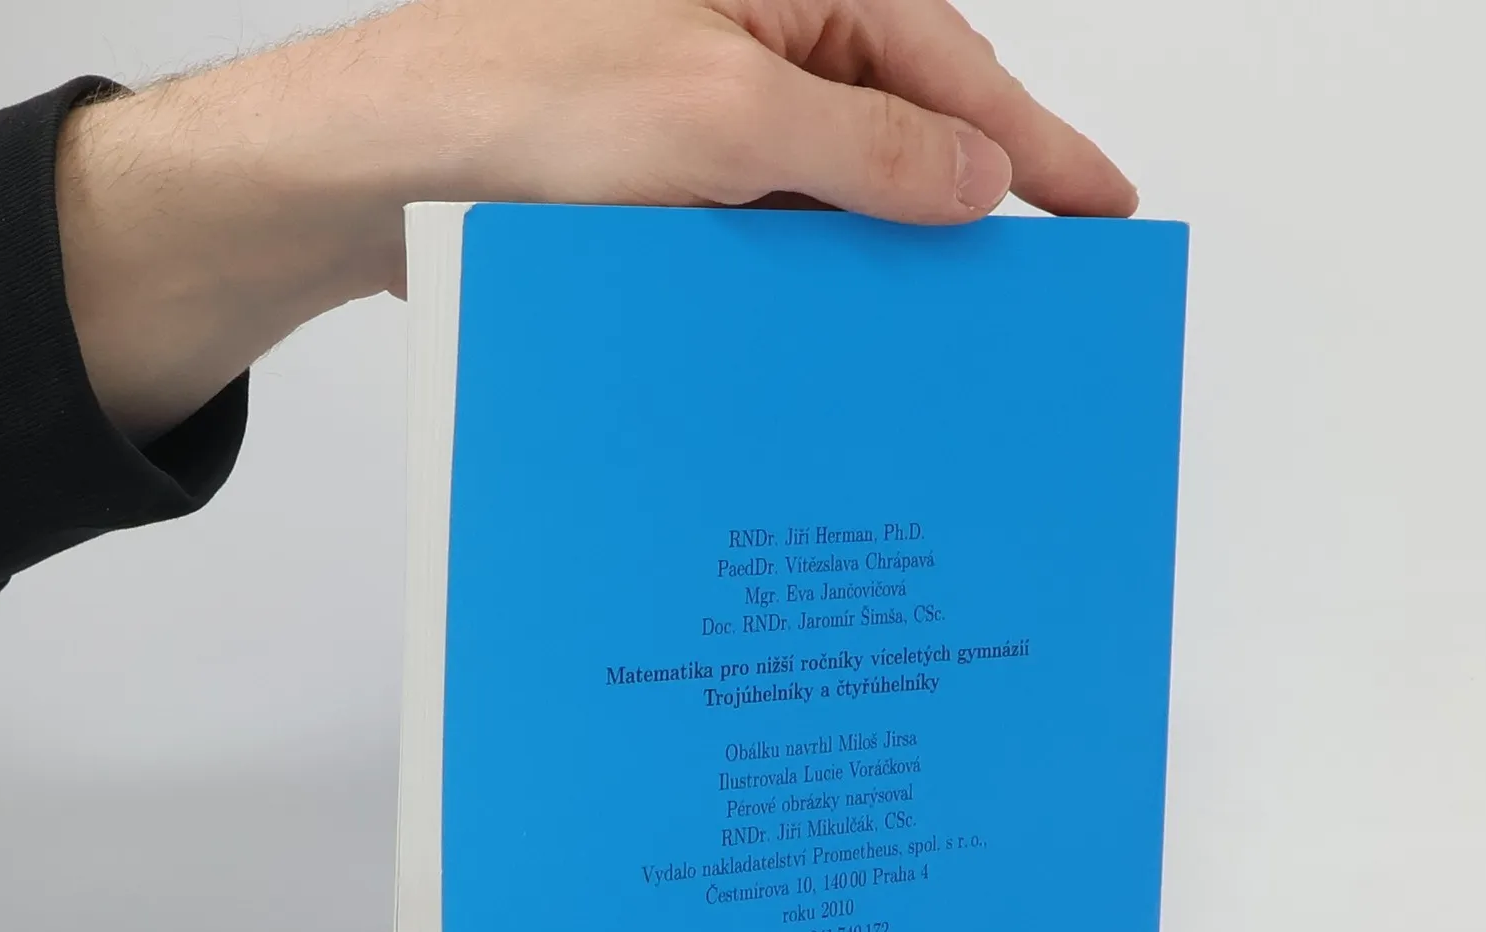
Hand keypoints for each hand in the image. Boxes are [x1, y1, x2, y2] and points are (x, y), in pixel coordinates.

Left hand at [57, 0, 1135, 438]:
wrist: (381, 171)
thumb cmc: (524, 105)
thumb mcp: (726, 118)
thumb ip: (871, 144)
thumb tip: (981, 175)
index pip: (952, 64)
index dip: (1038, 145)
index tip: (1105, 211)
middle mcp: (754, 38)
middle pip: (904, 126)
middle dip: (969, 209)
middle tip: (1039, 295)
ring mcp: (709, 115)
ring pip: (836, 194)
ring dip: (879, 261)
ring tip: (941, 339)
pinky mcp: (667, 186)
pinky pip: (769, 233)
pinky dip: (804, 283)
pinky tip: (830, 338)